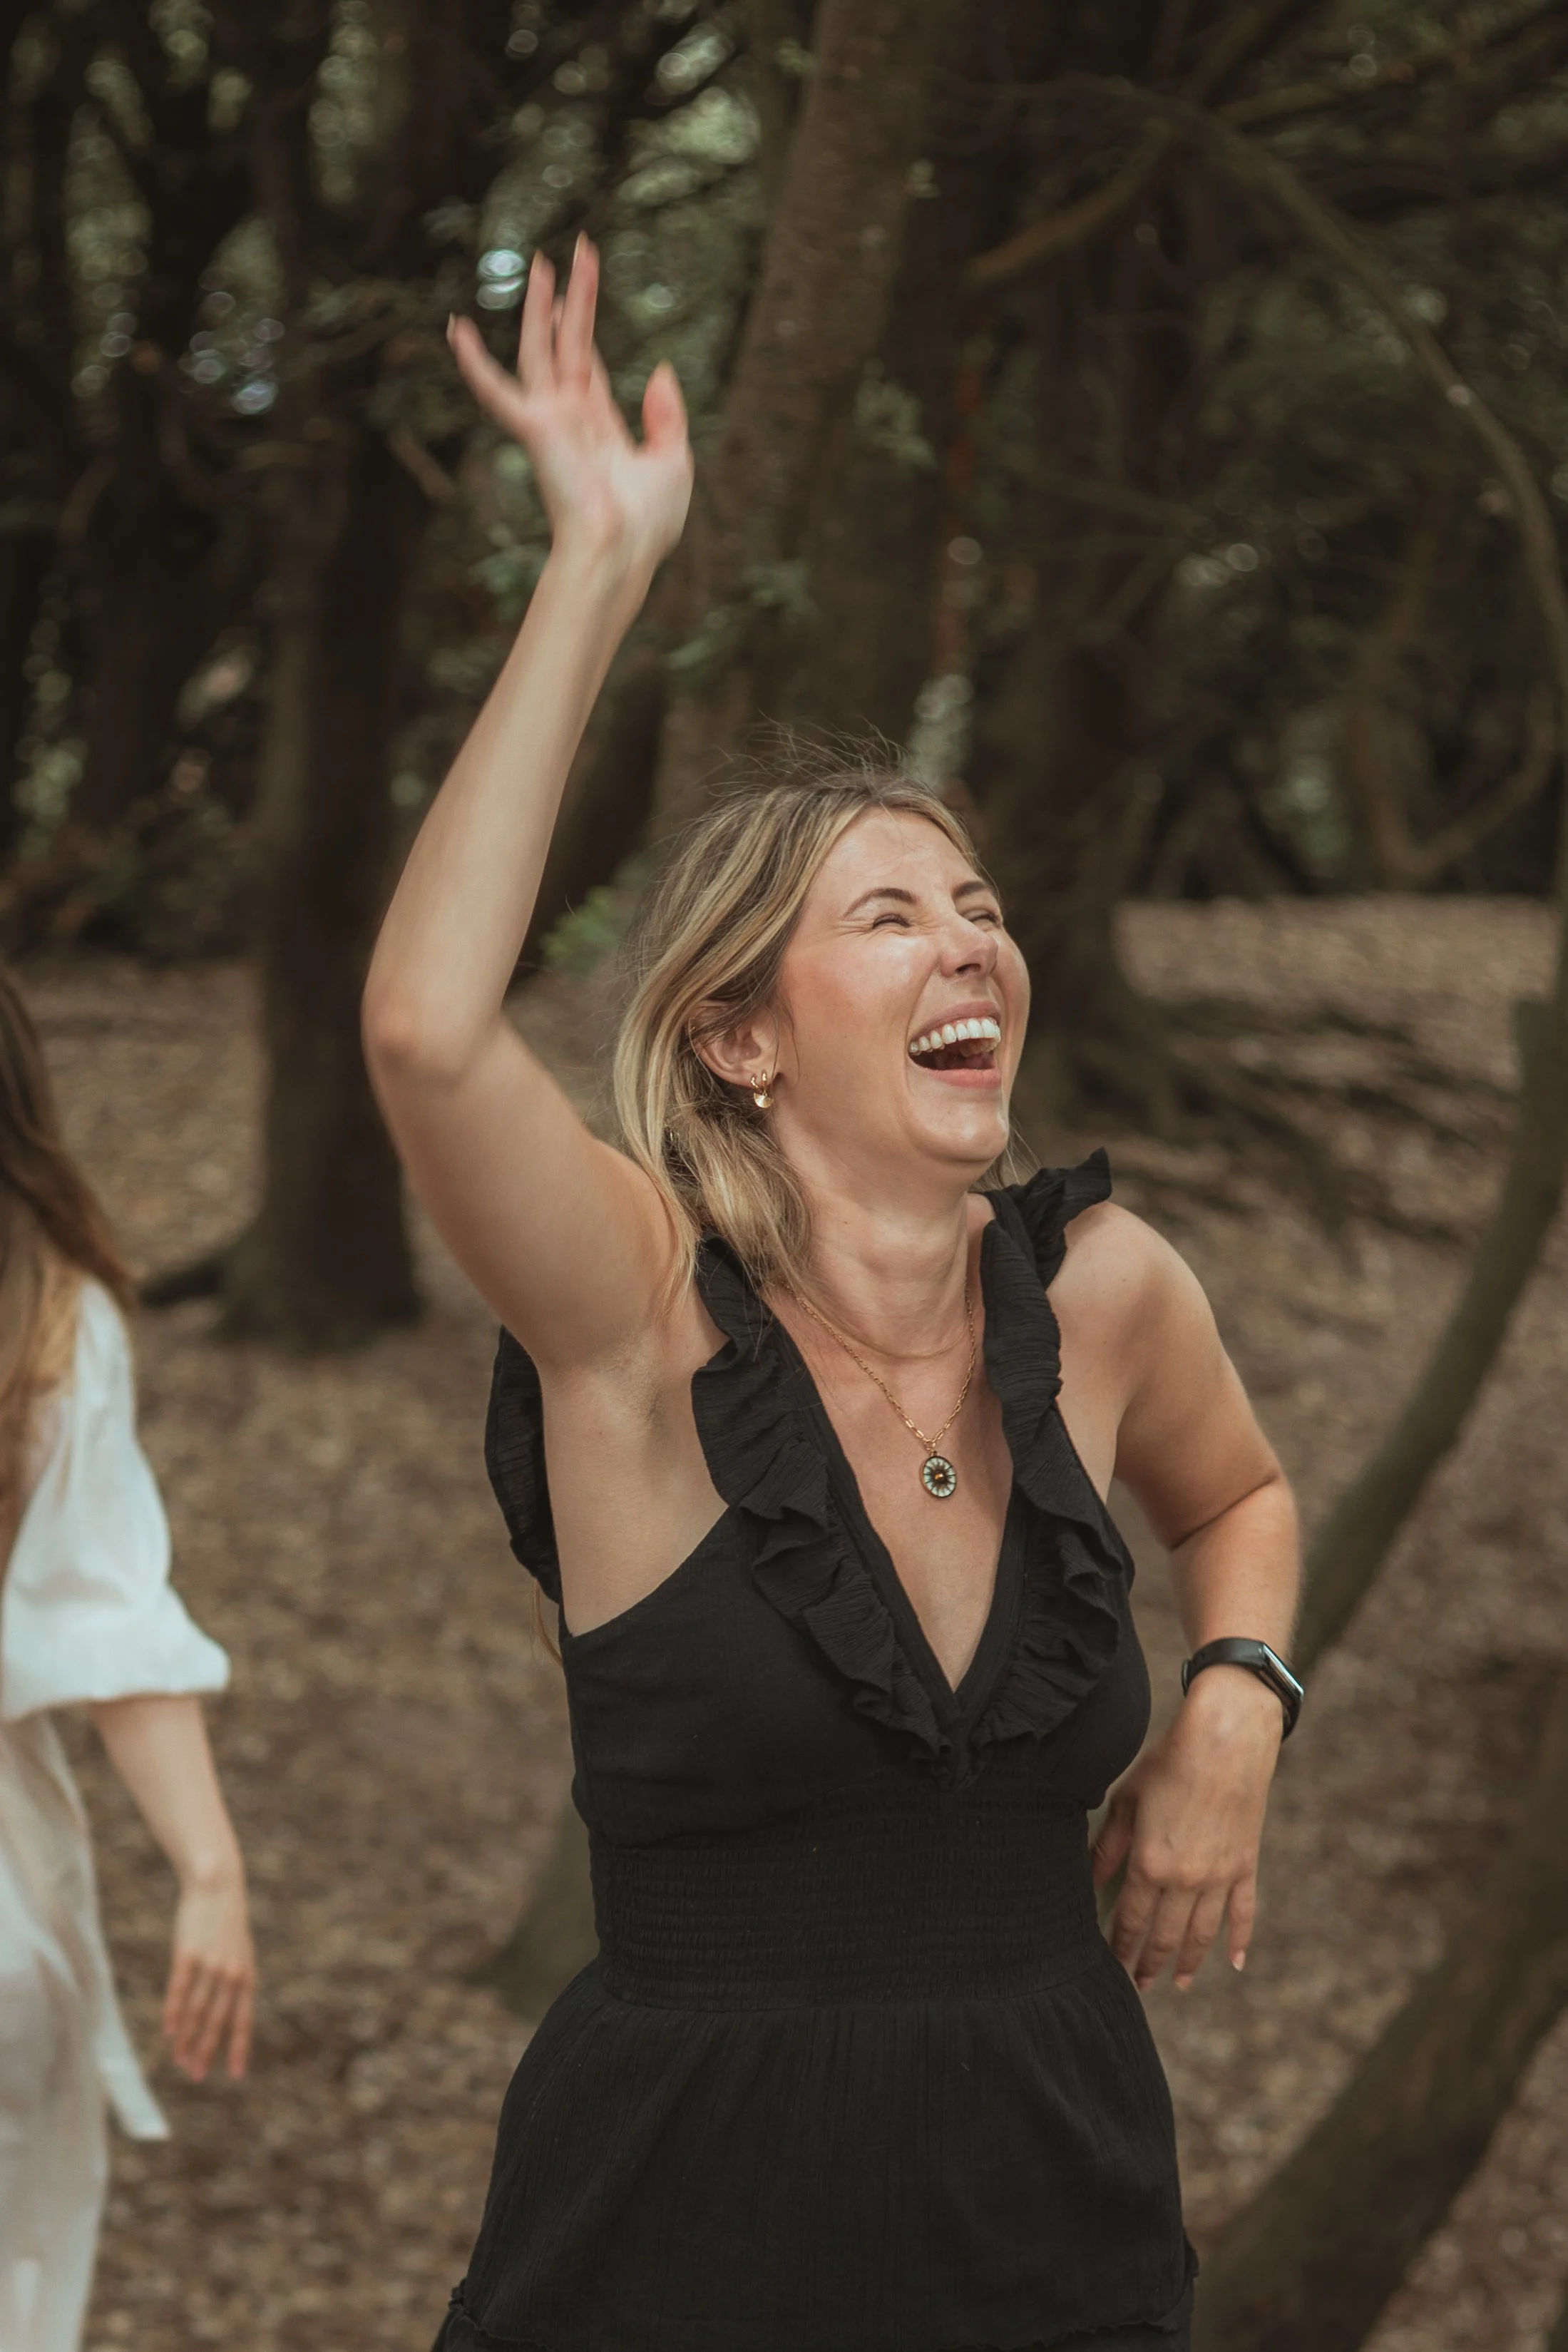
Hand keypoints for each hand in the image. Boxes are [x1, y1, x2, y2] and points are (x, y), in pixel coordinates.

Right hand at [163, 1863, 254, 2082]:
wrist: (217, 1886)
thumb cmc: (226, 1924)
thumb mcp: (239, 1953)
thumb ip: (235, 1981)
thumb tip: (227, 2012)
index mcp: (246, 1976)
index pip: (243, 2020)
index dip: (237, 2047)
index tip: (234, 2074)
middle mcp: (231, 1974)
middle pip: (217, 2021)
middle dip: (206, 2051)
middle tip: (195, 2075)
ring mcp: (210, 1964)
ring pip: (197, 2010)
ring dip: (186, 2037)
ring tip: (178, 2059)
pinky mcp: (188, 1954)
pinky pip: (180, 1989)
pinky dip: (174, 2012)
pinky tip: (168, 2030)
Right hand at [448, 236, 692, 570]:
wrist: (622, 551)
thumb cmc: (647, 523)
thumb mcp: (674, 461)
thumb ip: (667, 416)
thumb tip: (663, 370)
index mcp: (600, 428)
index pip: (589, 366)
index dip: (586, 327)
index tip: (581, 289)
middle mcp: (571, 420)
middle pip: (569, 344)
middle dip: (571, 299)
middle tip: (575, 250)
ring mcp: (550, 422)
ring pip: (540, 350)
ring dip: (539, 307)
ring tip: (541, 262)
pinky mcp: (534, 429)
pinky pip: (495, 390)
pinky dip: (474, 362)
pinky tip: (455, 330)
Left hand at [1093, 1667, 1282, 1992]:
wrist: (1226, 1741)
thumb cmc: (1169, 1762)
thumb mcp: (1127, 1800)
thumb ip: (1108, 1845)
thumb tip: (1089, 1877)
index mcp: (1150, 1863)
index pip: (1129, 1919)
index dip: (1118, 1946)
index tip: (1110, 1965)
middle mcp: (1186, 1880)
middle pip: (1163, 1935)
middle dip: (1148, 1963)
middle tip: (1139, 1985)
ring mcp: (1220, 1877)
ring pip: (1202, 1934)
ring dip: (1188, 1961)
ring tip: (1178, 1982)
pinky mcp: (1246, 1867)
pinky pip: (1243, 1914)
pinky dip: (1239, 1941)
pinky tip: (1234, 1963)